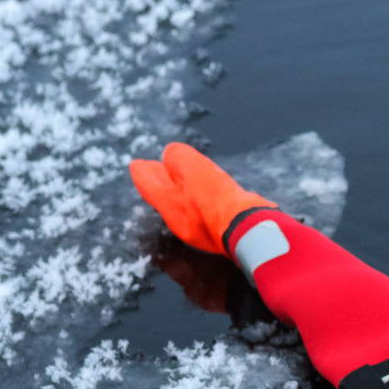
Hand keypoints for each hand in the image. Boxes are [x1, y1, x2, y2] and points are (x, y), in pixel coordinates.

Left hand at [129, 142, 275, 256]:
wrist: (252, 232)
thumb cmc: (220, 203)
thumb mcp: (195, 169)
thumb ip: (179, 159)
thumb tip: (171, 155)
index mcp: (170, 207)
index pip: (148, 186)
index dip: (142, 172)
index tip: (137, 164)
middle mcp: (182, 222)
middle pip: (165, 197)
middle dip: (160, 181)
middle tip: (153, 169)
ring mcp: (202, 230)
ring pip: (185, 205)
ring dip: (181, 190)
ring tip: (181, 178)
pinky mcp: (222, 232)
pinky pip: (205, 212)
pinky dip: (202, 199)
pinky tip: (211, 194)